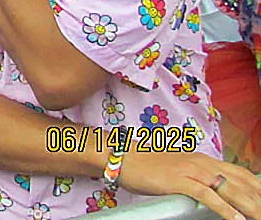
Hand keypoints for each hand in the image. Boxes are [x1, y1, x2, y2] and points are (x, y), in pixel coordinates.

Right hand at [121, 151, 260, 219]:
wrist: (123, 157)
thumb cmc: (147, 166)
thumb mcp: (179, 169)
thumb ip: (197, 177)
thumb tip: (212, 190)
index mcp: (204, 160)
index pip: (241, 174)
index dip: (258, 188)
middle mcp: (202, 163)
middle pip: (241, 182)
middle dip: (258, 199)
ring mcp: (191, 171)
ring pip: (230, 189)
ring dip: (250, 206)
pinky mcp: (179, 181)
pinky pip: (208, 196)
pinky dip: (225, 209)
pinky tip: (236, 219)